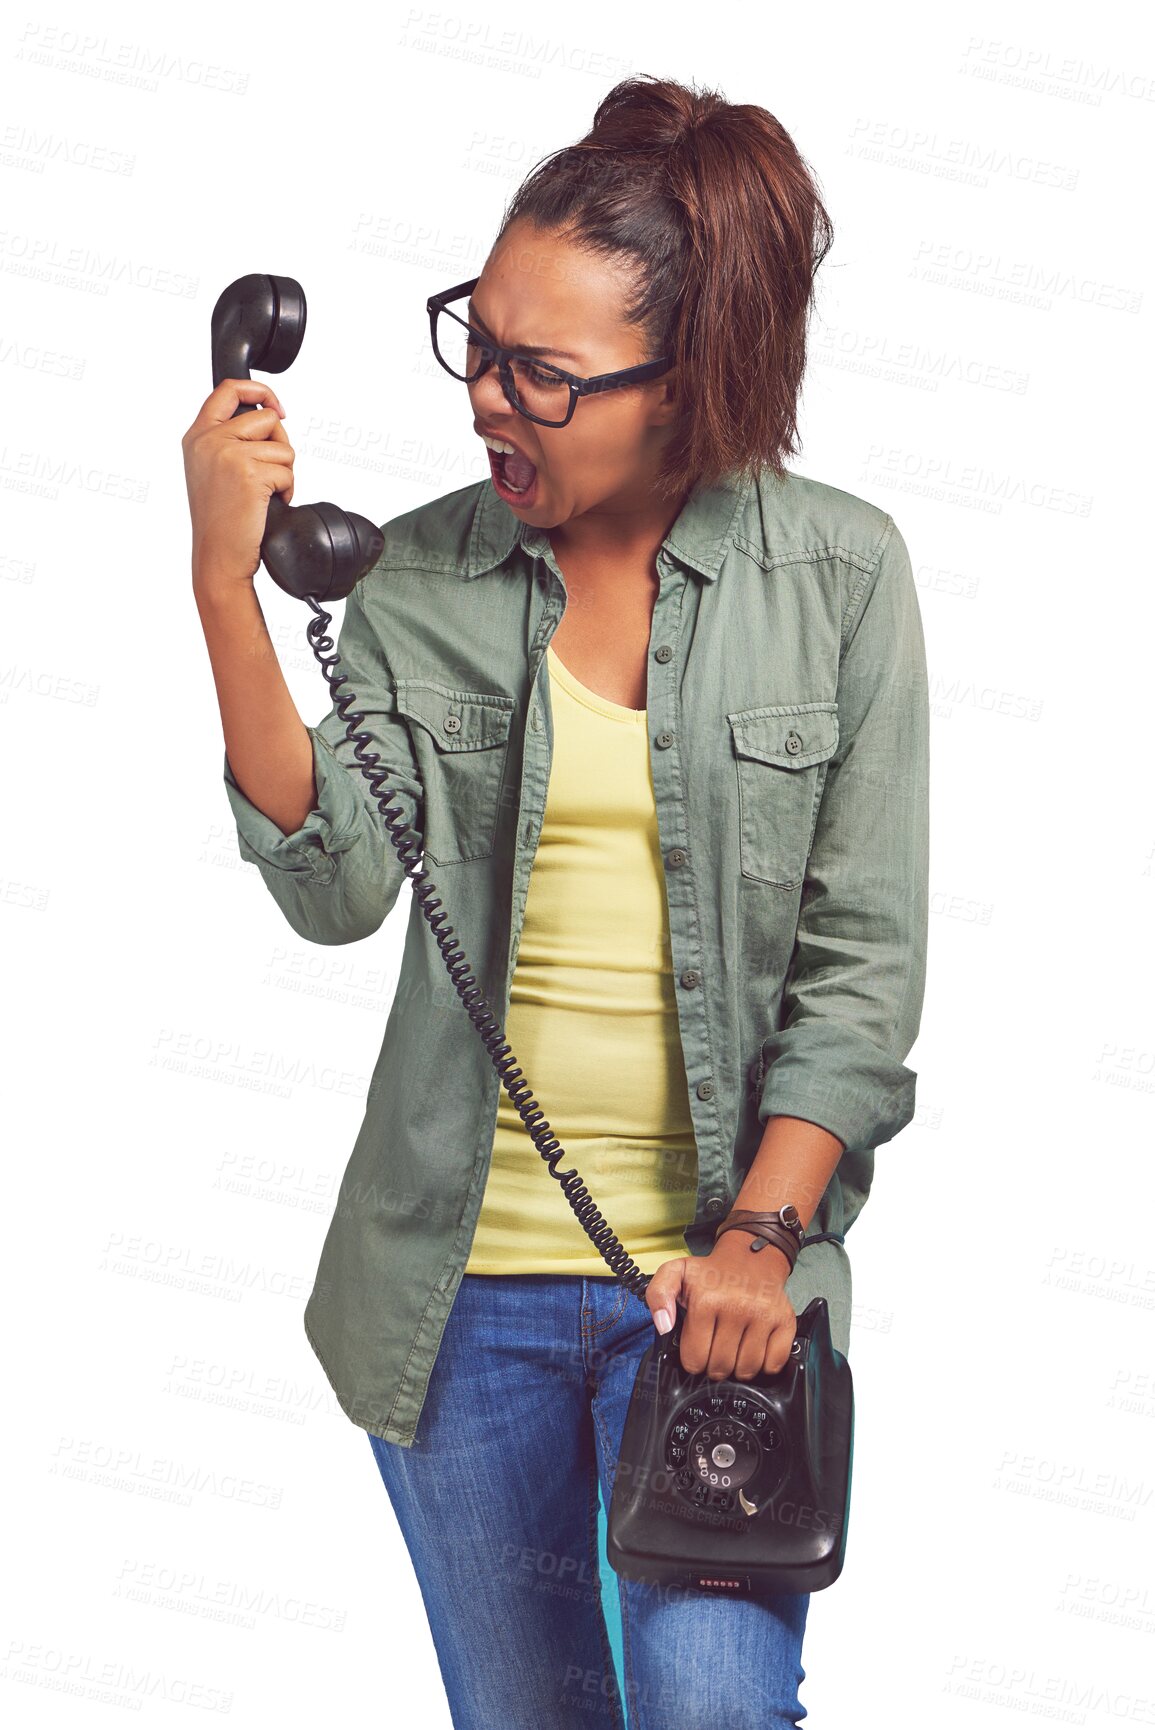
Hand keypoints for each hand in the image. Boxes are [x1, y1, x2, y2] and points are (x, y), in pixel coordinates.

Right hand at [182, 378, 294, 591]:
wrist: (217, 555)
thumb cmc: (219, 520)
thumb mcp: (210, 470)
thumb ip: (228, 440)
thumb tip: (271, 416)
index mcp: (197, 436)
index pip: (228, 390)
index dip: (259, 390)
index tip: (276, 407)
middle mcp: (209, 440)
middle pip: (266, 418)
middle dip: (279, 445)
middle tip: (269, 473)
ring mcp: (229, 454)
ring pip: (282, 447)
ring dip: (284, 474)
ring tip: (263, 496)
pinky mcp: (250, 473)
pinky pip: (287, 471)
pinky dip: (286, 491)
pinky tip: (267, 506)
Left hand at [644, 1233, 796, 1381]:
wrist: (751, 1257)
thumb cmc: (712, 1273)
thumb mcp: (675, 1273)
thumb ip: (657, 1295)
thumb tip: (664, 1326)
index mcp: (707, 1300)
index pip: (695, 1359)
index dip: (693, 1359)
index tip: (698, 1347)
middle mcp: (737, 1307)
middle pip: (721, 1368)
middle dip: (714, 1365)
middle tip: (715, 1348)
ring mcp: (764, 1316)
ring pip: (747, 1370)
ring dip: (738, 1367)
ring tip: (734, 1348)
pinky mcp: (785, 1322)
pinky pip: (774, 1364)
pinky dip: (764, 1364)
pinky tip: (754, 1348)